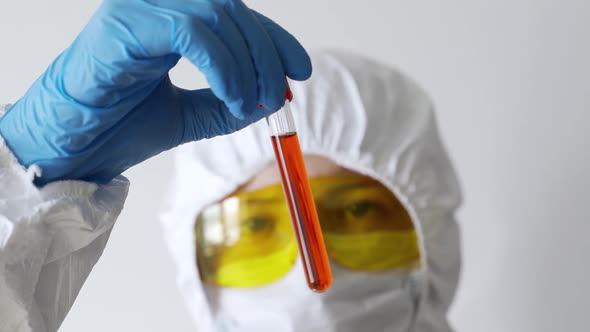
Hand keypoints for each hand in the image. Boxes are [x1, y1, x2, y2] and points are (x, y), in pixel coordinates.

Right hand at [0, 0, 310, 184]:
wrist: (68, 152)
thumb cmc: (116, 129)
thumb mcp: (186, 117)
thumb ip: (225, 106)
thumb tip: (269, 100)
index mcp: (167, 23)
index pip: (233, 14)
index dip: (273, 39)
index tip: (299, 71)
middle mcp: (154, 8)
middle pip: (231, 8)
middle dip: (266, 52)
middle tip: (276, 95)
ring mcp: (137, 11)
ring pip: (217, 14)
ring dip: (247, 62)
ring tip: (251, 103)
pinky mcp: (124, 27)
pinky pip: (191, 32)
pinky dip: (223, 66)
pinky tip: (232, 98)